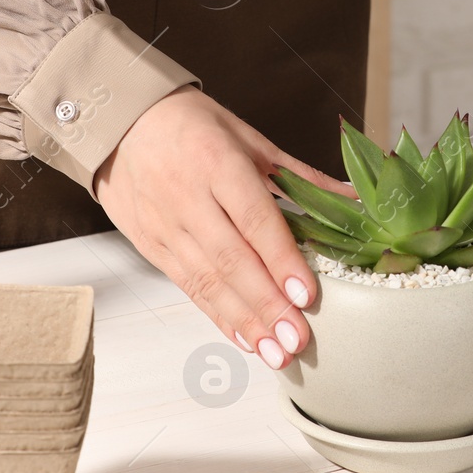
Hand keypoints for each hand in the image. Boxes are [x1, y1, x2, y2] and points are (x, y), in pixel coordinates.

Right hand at [96, 86, 347, 369]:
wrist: (118, 122)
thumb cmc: (190, 124)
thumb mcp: (249, 138)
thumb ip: (301, 175)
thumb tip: (354, 198)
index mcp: (218, 162)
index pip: (254, 219)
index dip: (280, 259)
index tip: (305, 294)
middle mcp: (188, 197)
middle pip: (231, 260)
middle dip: (267, 305)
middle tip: (297, 338)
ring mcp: (165, 225)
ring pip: (208, 281)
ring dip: (244, 321)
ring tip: (276, 351)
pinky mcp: (151, 246)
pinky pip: (188, 286)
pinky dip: (218, 316)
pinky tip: (244, 338)